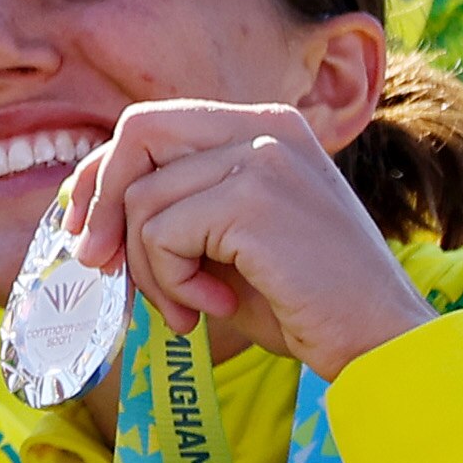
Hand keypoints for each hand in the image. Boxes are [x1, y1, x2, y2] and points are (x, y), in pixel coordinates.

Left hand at [60, 102, 432, 378]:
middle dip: (104, 204)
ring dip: (150, 269)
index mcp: (264, 127)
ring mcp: (263, 156)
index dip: (103, 174)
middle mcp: (266, 127)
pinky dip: (172, 282)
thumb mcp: (229, 241)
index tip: (86, 229)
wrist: (375, 338)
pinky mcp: (254, 197)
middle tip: (102, 265)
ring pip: (143, 199)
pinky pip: (162, 234)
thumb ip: (178, 211)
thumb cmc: (302, 301)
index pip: (152, 124)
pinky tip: (215, 305)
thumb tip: (91, 219)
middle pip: (137, 134)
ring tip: (190, 305)